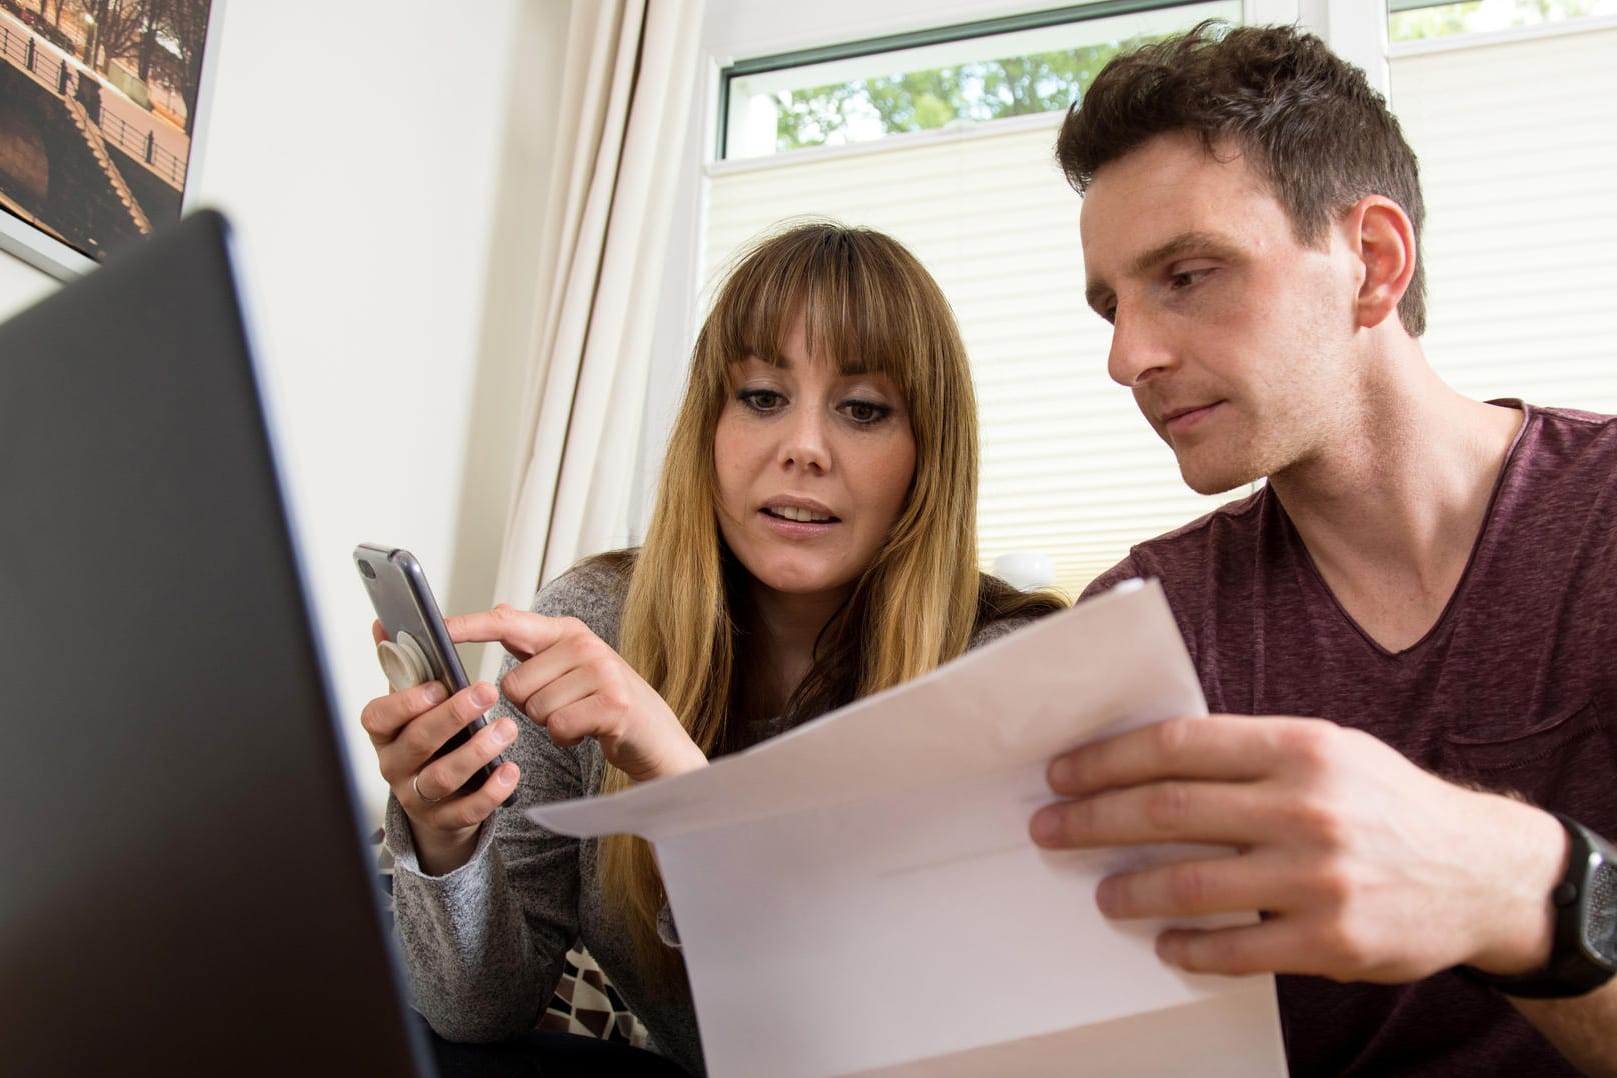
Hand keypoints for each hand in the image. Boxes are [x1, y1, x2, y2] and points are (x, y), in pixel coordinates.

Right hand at [359, 620, 520, 874]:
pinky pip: (467, 810)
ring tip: (507, 728)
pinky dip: (491, 790)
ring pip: (442, 777)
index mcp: (385, 731)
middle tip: (486, 691)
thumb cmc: (428, 738)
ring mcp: (418, 796)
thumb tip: (384, 624)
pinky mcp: (446, 819)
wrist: (438, 798)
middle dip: (453, 715)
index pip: (379, 716)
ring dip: (476, 751)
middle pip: (418, 742)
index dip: (406, 702)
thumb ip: (402, 664)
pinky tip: (509, 770)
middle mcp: (395, 764)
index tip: (437, 685)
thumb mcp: (412, 700)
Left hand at [450, 605, 706, 782]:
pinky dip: (567, 738)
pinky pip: (558, 727)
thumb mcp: (571, 665)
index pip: (508, 623)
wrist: (655, 734)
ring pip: (534, 709)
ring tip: (579, 717)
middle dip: (529, 706)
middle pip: (513, 684)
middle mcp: (584, 644)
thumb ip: (533, 642)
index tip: (439, 627)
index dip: (471, 626)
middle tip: (563, 705)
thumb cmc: (605, 701)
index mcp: (567, 631)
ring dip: (550, 723)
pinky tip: (588, 731)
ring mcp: (601, 672)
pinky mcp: (612, 703)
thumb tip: (498, 609)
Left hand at [1028, 714, 1567, 983]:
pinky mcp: (1331, 939)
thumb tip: (1145, 761)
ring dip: (1131, 889)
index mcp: (1298, 747)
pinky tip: (1166, 943)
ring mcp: (1318, 876)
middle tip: (1051, 829)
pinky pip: (1235, 948)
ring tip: (1104, 894)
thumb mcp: (1327, 751)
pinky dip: (1189, 948)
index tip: (1063, 773)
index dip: (1107, 760)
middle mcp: (1305, 806)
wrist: (1483, 873)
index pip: (1176, 745)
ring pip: (1190, 882)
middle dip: (1093, 819)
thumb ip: (1248, 754)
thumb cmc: (1384, 803)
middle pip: (1168, 809)